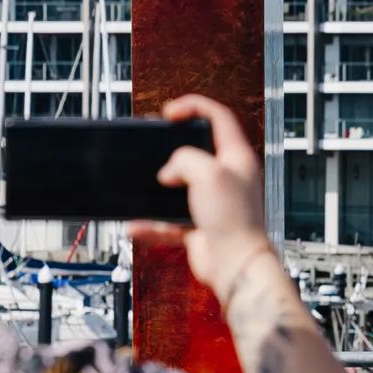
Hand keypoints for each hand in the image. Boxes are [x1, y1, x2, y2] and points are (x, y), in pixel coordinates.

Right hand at [128, 94, 271, 299]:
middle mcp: (227, 178)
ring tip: (142, 185)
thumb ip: (184, 159)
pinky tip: (135, 225)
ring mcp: (213, 203)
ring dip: (157, 189)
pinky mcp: (200, 227)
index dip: (194, 107)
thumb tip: (169, 172)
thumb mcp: (208, 173)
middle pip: (197, 152)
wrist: (235, 265)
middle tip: (153, 147)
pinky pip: (169, 221)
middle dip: (172, 148)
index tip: (169, 113)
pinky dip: (152, 224)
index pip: (219, 118)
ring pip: (179, 187)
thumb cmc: (233, 218)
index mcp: (237, 158)